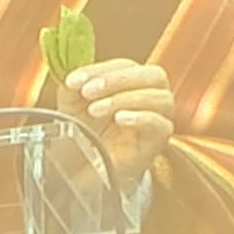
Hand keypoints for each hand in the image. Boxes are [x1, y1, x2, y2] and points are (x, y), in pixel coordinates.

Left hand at [60, 56, 175, 182]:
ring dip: (124, 99)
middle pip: (151, 75)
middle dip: (117, 79)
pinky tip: (119, 119)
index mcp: (133, 82)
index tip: (74, 81)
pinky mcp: (159, 141)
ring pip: (159, 98)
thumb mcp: (72, 104)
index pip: (126, 66)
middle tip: (88, 91)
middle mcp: (151, 96)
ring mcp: (159, 117)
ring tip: (96, 110)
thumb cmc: (85, 130)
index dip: (100, 70)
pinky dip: (140, 117)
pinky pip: (160, 124)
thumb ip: (73, 87)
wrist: (85, 167)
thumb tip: (73, 79)